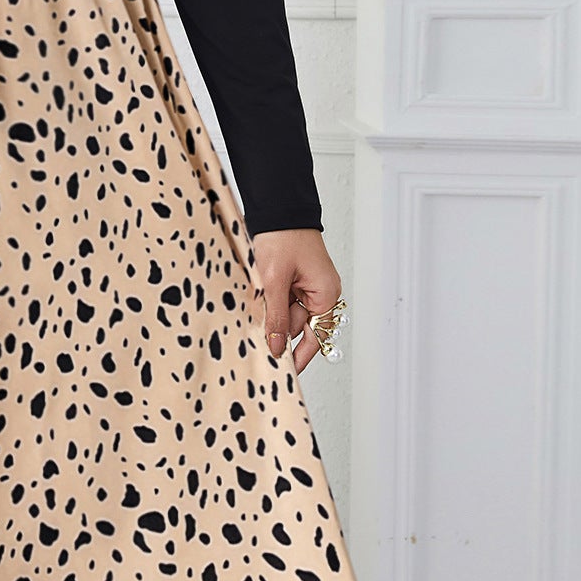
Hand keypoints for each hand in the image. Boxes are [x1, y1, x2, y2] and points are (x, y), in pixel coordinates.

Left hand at [251, 227, 341, 373]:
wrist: (278, 207)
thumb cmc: (283, 238)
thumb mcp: (275, 281)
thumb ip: (277, 317)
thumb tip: (277, 348)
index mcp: (326, 295)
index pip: (315, 337)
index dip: (298, 356)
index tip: (284, 374)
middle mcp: (321, 292)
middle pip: (297, 325)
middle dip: (276, 327)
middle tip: (255, 335)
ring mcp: (308, 285)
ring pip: (286, 311)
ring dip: (269, 310)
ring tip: (256, 297)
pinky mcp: (294, 277)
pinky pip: (282, 298)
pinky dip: (269, 300)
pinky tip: (257, 294)